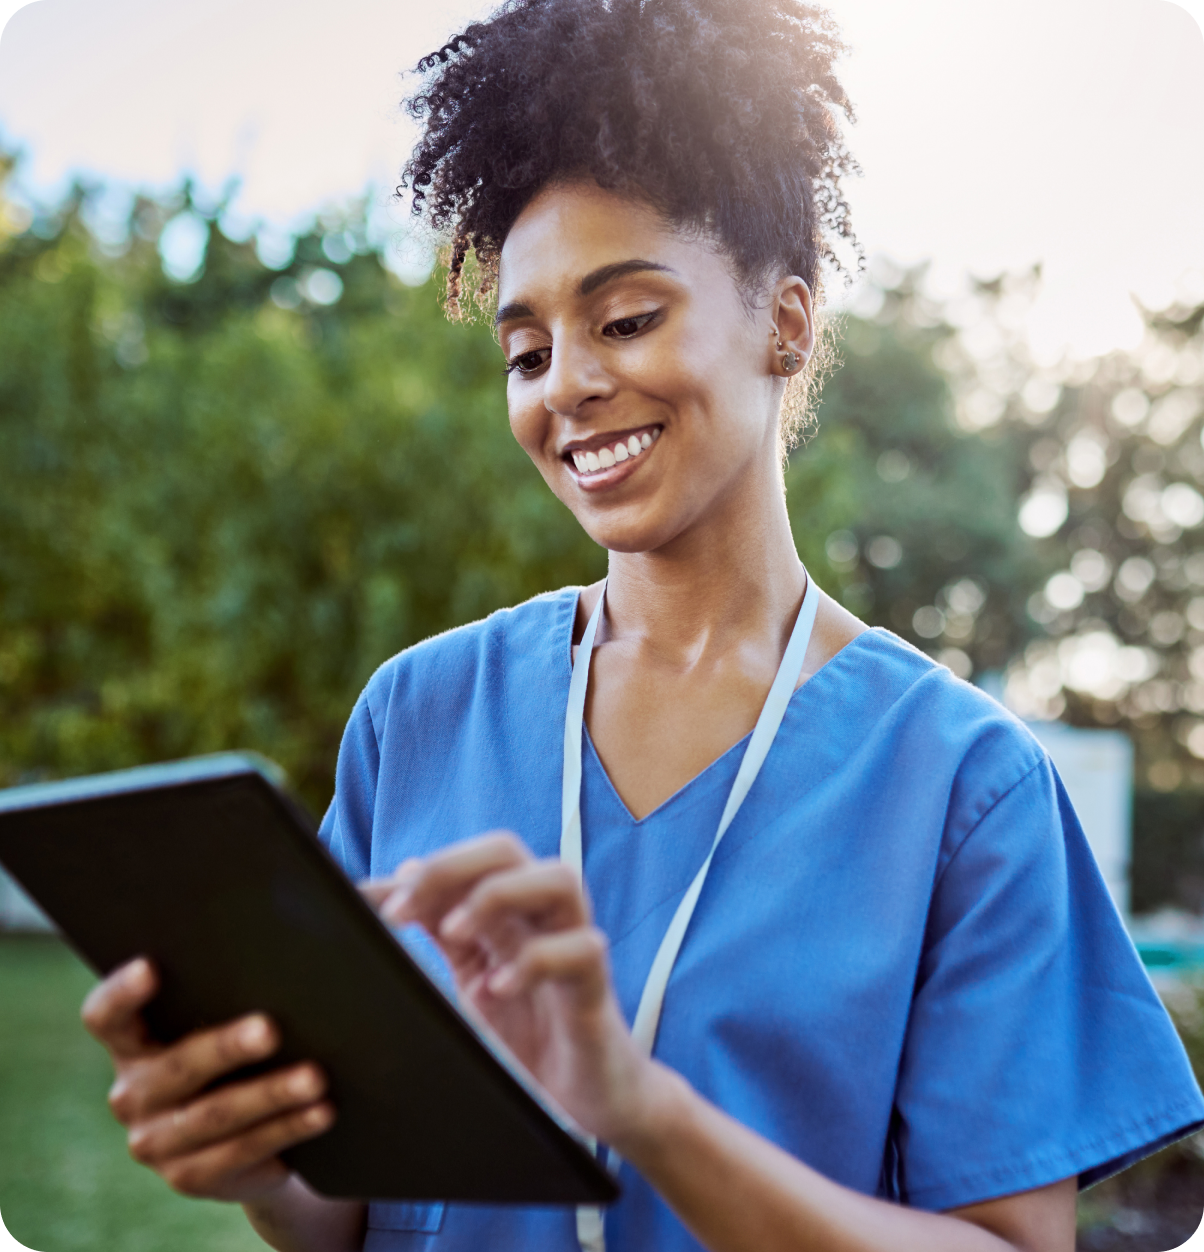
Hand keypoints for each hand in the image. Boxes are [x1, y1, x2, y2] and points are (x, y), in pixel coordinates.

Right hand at [81, 958, 334, 1201]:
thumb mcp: (247, 998)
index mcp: (134, 1037)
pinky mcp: (194, 1176)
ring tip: (316, 1076)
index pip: (106, 1015)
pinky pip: (242, 1152)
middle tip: (271, 1028)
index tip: (155, 965)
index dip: (123, 992)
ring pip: (215, 1115)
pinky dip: (286, 1129)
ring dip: (270, 1093)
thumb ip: (265, 954)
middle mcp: (133, 1091)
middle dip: (225, 1047)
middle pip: (175, 1067)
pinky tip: (322, 1111)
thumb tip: (324, 907)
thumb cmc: (255, 1034)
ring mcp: (158, 1140)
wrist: (258, 1122)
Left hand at [361, 833, 661, 1150]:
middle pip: (506, 850)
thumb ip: (435, 935)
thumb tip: (385, 884)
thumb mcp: (467, 986)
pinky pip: (583, 949)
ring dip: (498, 895)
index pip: (467, 860)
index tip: (368, 901)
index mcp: (507, 914)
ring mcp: (573, 945)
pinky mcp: (596, 986)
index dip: (418, 871)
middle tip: (401, 911)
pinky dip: (536, 960)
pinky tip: (498, 990)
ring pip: (558, 878)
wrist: (590, 1099)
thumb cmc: (529, 1039)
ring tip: (453, 935)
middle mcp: (541, 918)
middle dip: (449, 867)